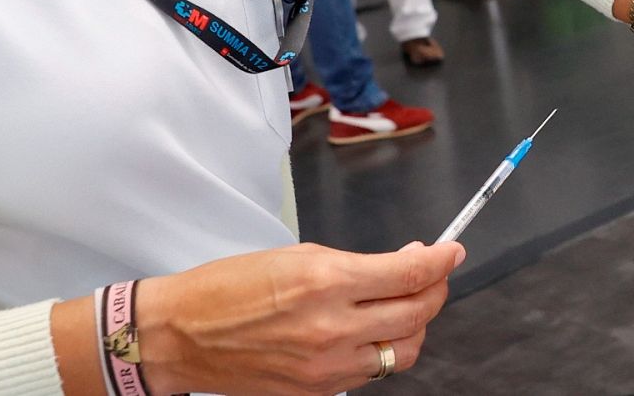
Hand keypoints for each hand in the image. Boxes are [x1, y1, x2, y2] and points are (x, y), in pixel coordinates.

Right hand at [136, 241, 464, 394]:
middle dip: (435, 290)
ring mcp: (327, 366)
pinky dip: (380, 349)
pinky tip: (369, 330)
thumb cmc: (229, 287)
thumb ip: (357, 264)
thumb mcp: (297, 256)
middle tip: (432, 274)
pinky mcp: (318, 391)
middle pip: (417, 314)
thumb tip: (405, 264)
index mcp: (326, 282)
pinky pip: (370, 372)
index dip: (441, 262)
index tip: (452, 251)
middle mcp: (332, 327)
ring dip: (413, 325)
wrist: (181, 335)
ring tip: (402, 304)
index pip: (410, 276)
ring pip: (402, 351)